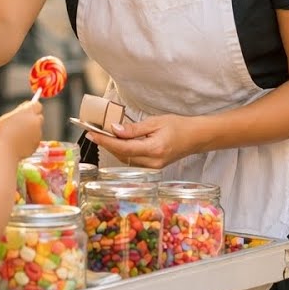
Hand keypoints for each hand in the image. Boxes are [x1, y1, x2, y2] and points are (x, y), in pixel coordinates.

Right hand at [0, 101, 44, 159]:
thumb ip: (19, 112)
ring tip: (17, 136)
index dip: (32, 108)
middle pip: (39, 117)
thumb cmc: (2, 133)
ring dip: (30, 131)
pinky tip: (19, 143)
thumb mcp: (7, 117)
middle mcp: (36, 121)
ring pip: (36, 129)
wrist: (4, 151)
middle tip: (21, 124)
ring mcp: (38, 133)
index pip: (37, 105)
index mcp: (28, 112)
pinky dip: (30, 140)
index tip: (27, 111)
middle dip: (32, 120)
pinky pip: (35, 139)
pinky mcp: (37, 143)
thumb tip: (26, 107)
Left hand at [86, 114, 200, 168]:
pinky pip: (132, 160)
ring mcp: (152, 167)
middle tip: (93, 132)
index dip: (105, 141)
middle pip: (122, 155)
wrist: (196, 137)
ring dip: (113, 148)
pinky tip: (117, 142)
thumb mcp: (156, 122)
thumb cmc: (179, 126)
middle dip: (106, 144)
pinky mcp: (152, 168)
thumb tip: (114, 130)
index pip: (123, 147)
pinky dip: (123, 151)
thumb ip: (134, 129)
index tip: (92, 133)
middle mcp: (152, 162)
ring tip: (102, 136)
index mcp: (154, 149)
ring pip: (125, 159)